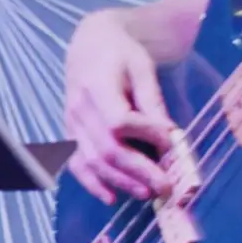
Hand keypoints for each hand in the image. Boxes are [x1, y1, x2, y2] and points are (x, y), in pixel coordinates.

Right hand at [62, 9, 173, 204]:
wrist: (89, 45)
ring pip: (92, 162)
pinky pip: (77, 164)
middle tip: (166, 185)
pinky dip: (92, 184)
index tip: (171, 140)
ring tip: (148, 192)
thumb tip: (168, 136)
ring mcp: (71, 124)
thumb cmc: (120, 53)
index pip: (118, 121)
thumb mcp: (142, 67)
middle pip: (105, 149)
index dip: (146, 135)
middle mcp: (79, 109)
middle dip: (138, 171)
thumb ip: (152, 101)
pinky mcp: (71, 134)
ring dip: (120, 181)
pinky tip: (111, 197)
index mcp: (96, 86)